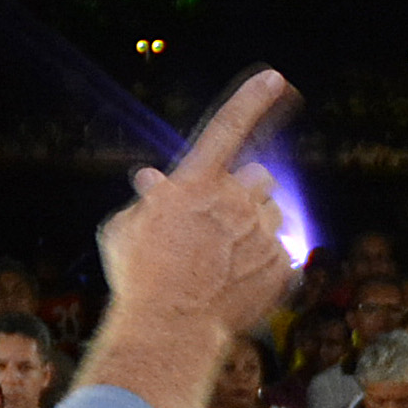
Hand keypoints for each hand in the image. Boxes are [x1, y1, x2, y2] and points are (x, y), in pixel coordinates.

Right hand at [98, 69, 301, 338]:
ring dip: (256, 228)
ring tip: (226, 262)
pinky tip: (238, 287)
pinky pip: (283, 254)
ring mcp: (263, 233)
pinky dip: (265, 266)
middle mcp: (236, 200)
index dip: (252, 99)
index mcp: (196, 183)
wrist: (169, 330)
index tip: (275, 77)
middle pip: (259, 178)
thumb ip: (146, 202)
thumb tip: (151, 180)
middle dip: (246, 194)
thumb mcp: (125, 230)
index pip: (227, 127)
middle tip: (223, 224)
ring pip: (274, 215)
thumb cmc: (138, 278)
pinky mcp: (282, 266)